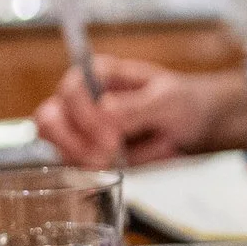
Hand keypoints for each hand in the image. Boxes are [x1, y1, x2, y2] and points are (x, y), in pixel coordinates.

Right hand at [32, 56, 246, 166]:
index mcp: (98, 75)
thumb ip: (136, 106)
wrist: (196, 124)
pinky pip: (76, 165)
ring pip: (58, 146)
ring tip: (116, 160)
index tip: (112, 138)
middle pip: (50, 120)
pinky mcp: (87, 152)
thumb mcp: (167, 100)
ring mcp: (81, 127)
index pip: (71, 91)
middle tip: (108, 155)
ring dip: (84, 159)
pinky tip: (120, 165)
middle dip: (76, 143)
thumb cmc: (182, 101)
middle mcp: (82, 99)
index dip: (85, 117)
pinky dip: (96, 171)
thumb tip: (104, 112)